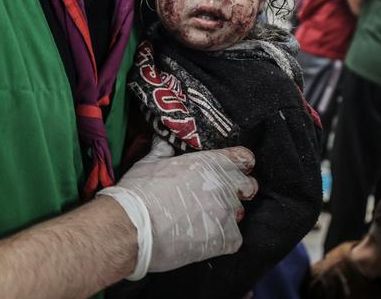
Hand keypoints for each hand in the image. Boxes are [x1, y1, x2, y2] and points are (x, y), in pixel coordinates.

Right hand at [103, 139, 257, 273]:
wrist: (132, 227)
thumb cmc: (139, 193)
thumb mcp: (150, 162)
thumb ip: (163, 150)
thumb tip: (163, 141)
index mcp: (210, 163)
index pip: (243, 158)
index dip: (240, 164)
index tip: (234, 170)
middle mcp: (224, 185)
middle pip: (248, 186)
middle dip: (237, 192)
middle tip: (217, 198)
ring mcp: (227, 212)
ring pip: (239, 213)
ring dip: (225, 216)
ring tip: (202, 221)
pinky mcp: (225, 238)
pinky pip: (234, 239)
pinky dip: (222, 240)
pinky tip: (203, 238)